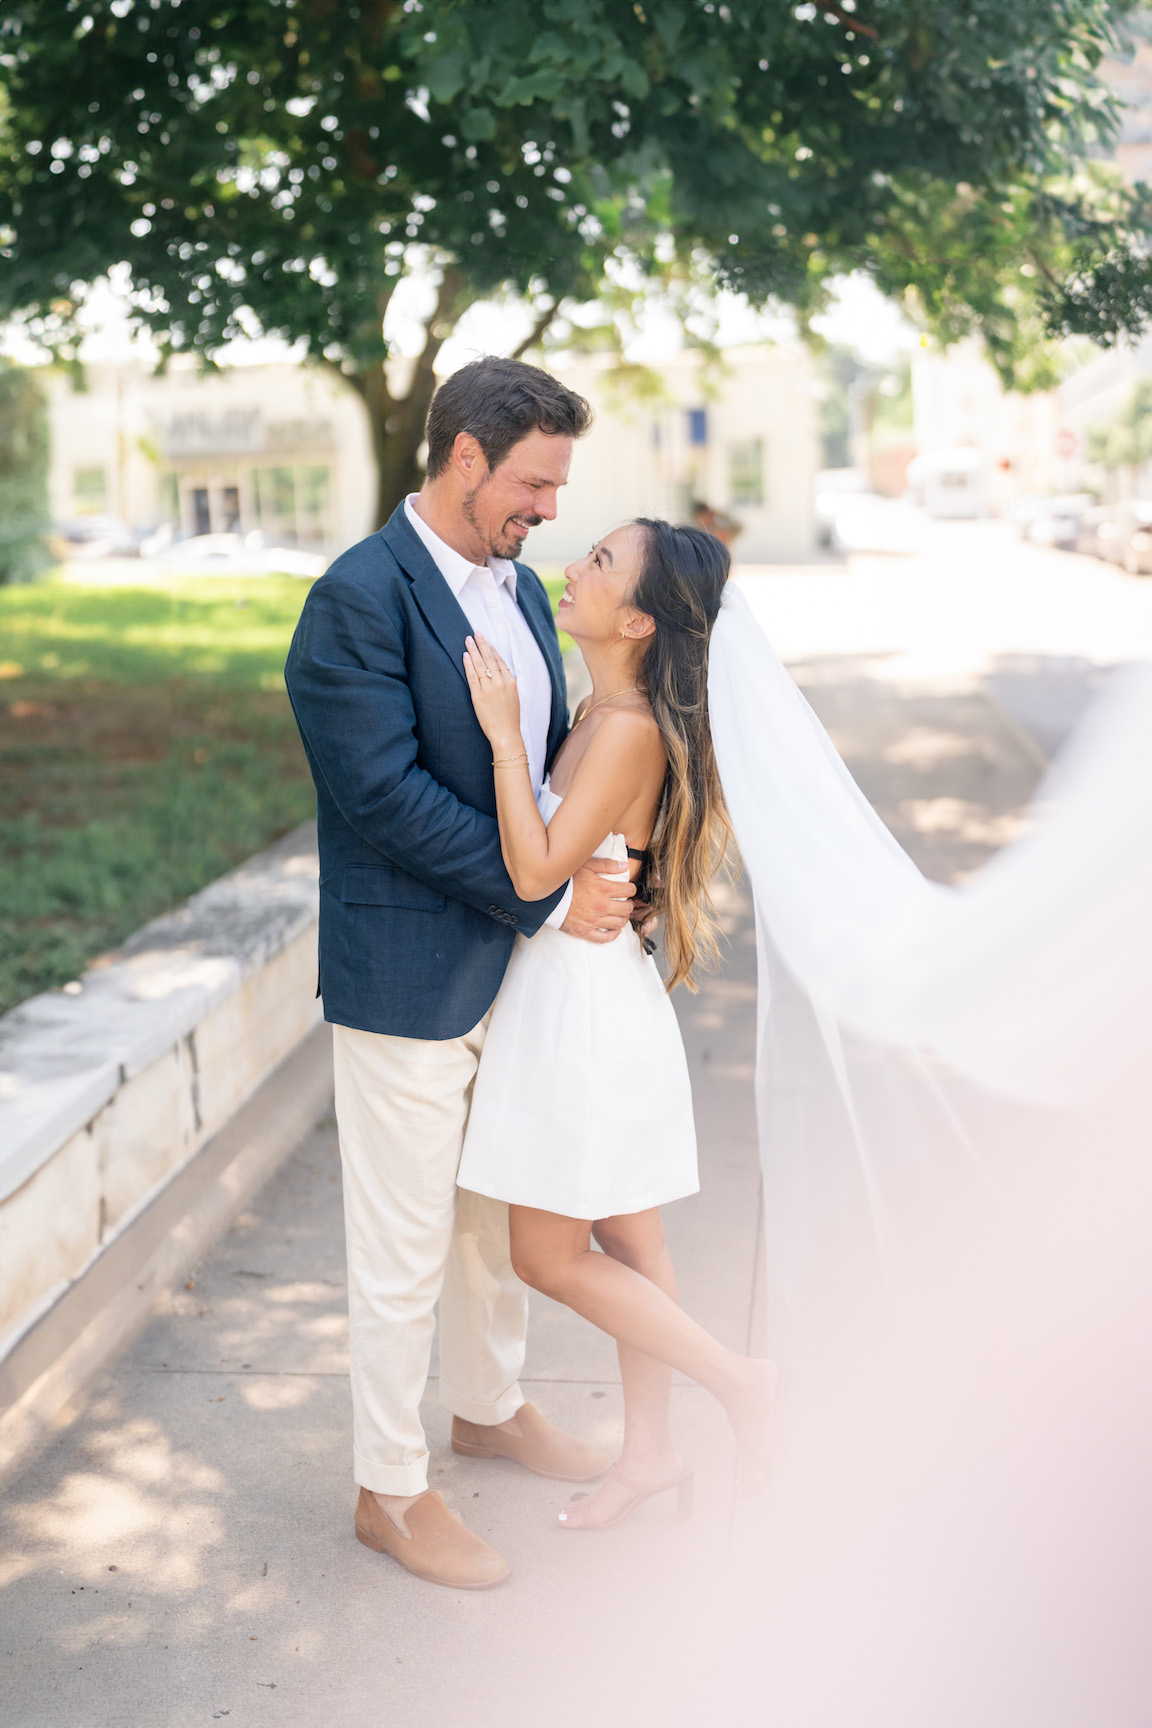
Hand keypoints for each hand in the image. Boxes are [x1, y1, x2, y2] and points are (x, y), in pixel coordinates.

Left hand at [463, 635, 521, 750]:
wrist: (506, 734)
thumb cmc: (510, 718)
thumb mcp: (514, 697)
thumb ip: (506, 683)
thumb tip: (498, 671)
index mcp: (511, 682)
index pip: (500, 661)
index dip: (492, 649)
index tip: (486, 640)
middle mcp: (500, 683)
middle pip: (489, 659)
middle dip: (481, 644)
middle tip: (476, 632)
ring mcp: (489, 689)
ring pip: (480, 665)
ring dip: (473, 650)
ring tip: (468, 640)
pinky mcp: (478, 696)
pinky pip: (472, 677)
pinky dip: (468, 665)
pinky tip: (464, 656)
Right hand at [561, 856, 636, 944]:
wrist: (546, 896)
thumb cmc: (565, 880)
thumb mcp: (586, 866)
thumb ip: (606, 865)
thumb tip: (624, 865)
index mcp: (603, 888)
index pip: (629, 890)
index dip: (631, 889)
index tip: (628, 890)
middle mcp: (602, 906)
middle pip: (627, 908)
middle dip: (629, 904)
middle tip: (625, 902)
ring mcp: (594, 920)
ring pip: (619, 923)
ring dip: (623, 918)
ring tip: (619, 914)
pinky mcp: (585, 931)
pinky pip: (605, 938)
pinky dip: (613, 934)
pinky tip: (614, 929)